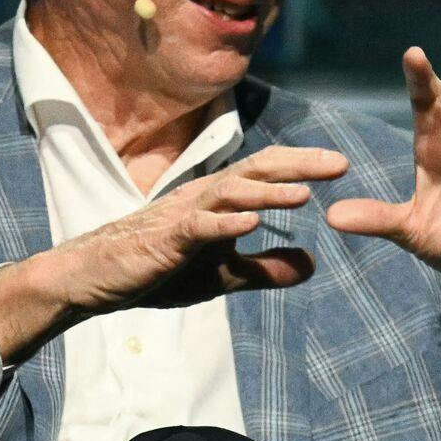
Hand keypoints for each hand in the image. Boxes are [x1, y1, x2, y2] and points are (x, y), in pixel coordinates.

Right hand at [0, 145, 347, 361]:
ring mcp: (183, 215)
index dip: (302, 166)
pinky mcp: (164, 240)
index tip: (342, 165)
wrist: (98, 277)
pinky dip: (223, 226)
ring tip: (304, 194)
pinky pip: (197, 228)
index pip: (265, 174)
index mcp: (218, 200)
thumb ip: (266, 269)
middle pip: (255, 171)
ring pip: (230, 194)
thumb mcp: (223, 274)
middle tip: (339, 163)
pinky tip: (249, 226)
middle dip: (297, 166)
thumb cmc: (158, 268)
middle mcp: (203, 196)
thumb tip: (314, 264)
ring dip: (267, 193)